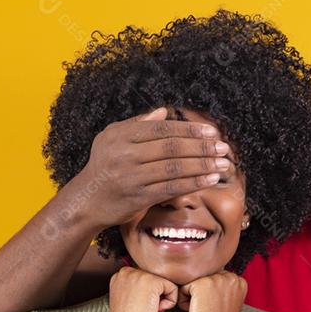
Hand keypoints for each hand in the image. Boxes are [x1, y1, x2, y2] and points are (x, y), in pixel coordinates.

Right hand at [66, 107, 234, 229]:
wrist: (86, 201)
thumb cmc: (104, 166)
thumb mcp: (112, 138)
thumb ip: (139, 124)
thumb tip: (165, 111)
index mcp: (121, 135)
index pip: (163, 129)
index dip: (190, 130)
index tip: (212, 131)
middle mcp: (125, 154)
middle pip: (172, 147)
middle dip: (202, 147)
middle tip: (224, 147)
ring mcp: (131, 176)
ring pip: (175, 168)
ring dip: (203, 166)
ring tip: (223, 164)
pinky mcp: (138, 197)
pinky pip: (172, 188)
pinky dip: (194, 183)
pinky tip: (210, 180)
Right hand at [104, 266, 179, 311]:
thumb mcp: (128, 299)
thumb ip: (138, 287)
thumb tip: (156, 286)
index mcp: (121, 275)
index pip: (149, 278)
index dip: (149, 296)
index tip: (139, 307)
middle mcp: (127, 272)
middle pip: (158, 280)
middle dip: (156, 297)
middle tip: (144, 310)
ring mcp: (139, 275)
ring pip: (166, 284)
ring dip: (162, 300)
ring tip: (148, 310)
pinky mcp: (151, 282)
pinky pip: (173, 289)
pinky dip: (169, 303)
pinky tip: (155, 310)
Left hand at [179, 271, 246, 311]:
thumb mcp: (230, 302)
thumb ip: (225, 288)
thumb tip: (210, 279)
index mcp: (240, 282)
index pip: (216, 278)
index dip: (212, 294)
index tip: (217, 308)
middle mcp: (230, 277)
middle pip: (205, 278)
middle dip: (203, 294)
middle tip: (210, 310)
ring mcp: (216, 279)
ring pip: (194, 282)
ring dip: (193, 297)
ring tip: (203, 311)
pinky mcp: (201, 284)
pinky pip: (183, 288)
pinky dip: (185, 301)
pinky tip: (196, 311)